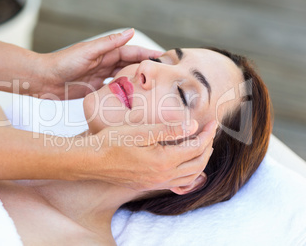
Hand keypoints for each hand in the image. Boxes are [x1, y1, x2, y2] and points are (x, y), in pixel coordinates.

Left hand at [37, 29, 162, 99]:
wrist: (44, 79)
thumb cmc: (63, 62)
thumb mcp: (88, 51)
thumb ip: (109, 43)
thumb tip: (130, 32)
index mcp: (104, 52)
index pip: (130, 52)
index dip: (146, 54)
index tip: (163, 58)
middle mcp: (105, 63)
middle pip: (130, 65)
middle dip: (145, 68)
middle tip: (163, 75)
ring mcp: (101, 77)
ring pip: (124, 77)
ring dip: (137, 80)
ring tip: (153, 87)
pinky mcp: (95, 89)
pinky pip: (114, 90)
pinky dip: (124, 91)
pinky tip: (133, 97)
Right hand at [77, 120, 216, 190]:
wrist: (91, 160)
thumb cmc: (112, 142)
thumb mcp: (141, 130)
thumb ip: (169, 129)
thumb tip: (193, 125)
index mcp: (164, 161)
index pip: (196, 147)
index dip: (208, 134)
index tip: (213, 122)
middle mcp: (163, 175)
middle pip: (198, 164)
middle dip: (208, 147)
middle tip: (209, 132)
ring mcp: (156, 182)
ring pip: (190, 176)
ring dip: (200, 161)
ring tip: (202, 146)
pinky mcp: (148, 184)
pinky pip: (178, 183)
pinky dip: (189, 173)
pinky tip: (184, 164)